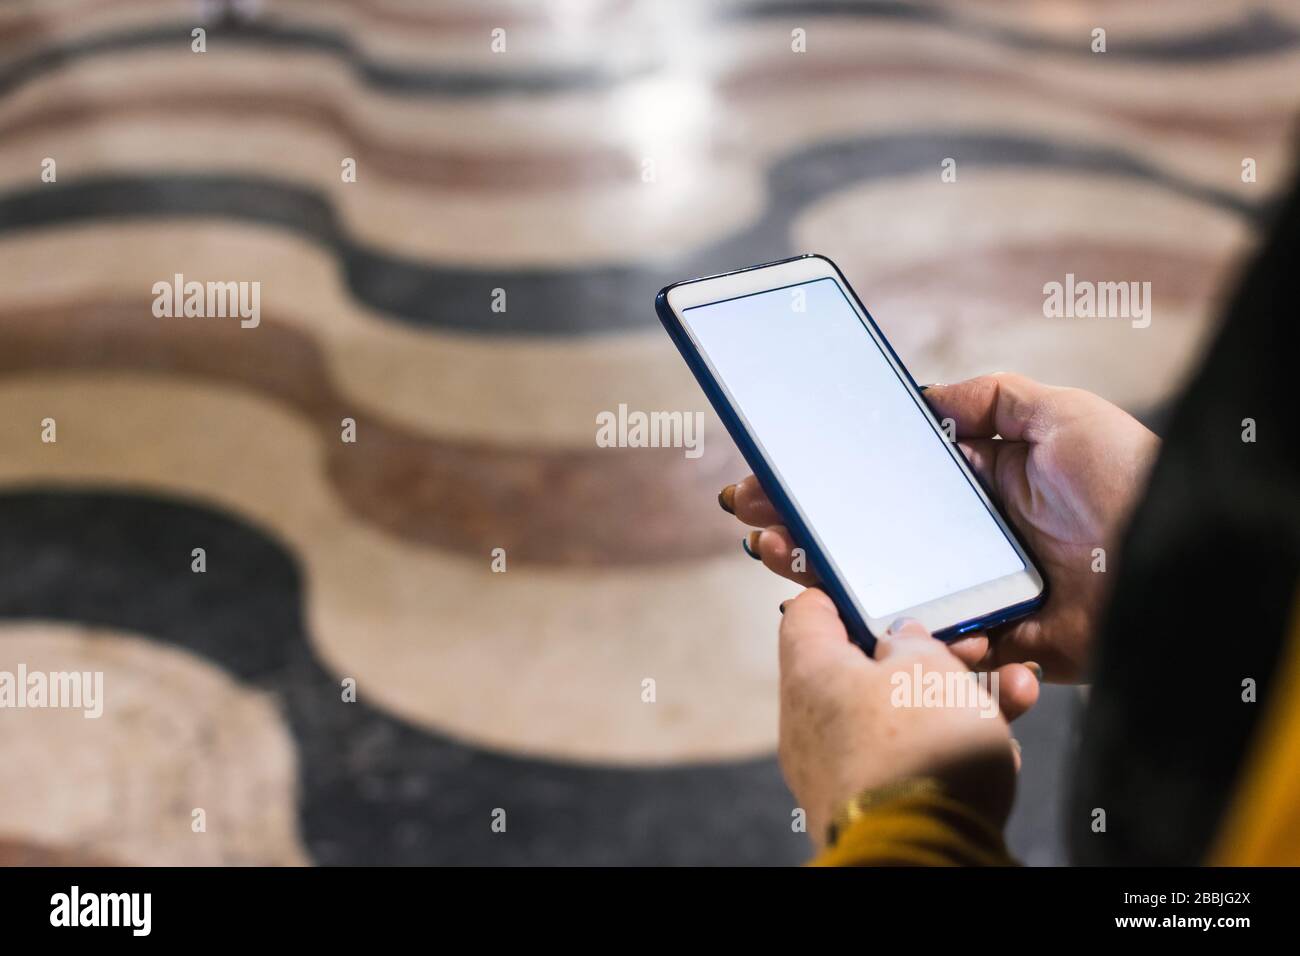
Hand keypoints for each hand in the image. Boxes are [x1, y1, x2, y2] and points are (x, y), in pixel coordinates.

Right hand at [723, 373, 1157, 680]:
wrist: (1186, 554)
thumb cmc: (1131, 477)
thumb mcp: (1060, 413)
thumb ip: (989, 397)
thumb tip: (921, 394)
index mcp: (974, 495)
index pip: (877, 490)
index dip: (821, 485)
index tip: (769, 475)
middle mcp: (965, 548)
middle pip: (863, 544)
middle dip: (798, 530)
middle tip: (750, 515)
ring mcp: (974, 599)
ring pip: (877, 596)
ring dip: (818, 577)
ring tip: (776, 551)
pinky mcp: (994, 647)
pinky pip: (924, 648)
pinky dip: (878, 631)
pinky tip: (836, 604)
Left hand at [779, 589, 1020, 847]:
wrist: (922, 852)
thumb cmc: (918, 746)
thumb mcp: (928, 664)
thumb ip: (914, 639)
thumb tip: (899, 639)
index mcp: (810, 672)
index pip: (810, 614)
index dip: (846, 595)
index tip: (882, 591)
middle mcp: (811, 720)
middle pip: (868, 669)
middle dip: (932, 656)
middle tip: (977, 650)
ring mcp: (838, 766)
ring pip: (901, 716)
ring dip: (959, 701)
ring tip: (1017, 694)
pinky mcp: (870, 805)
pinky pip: (910, 761)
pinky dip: (950, 749)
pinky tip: (1001, 751)